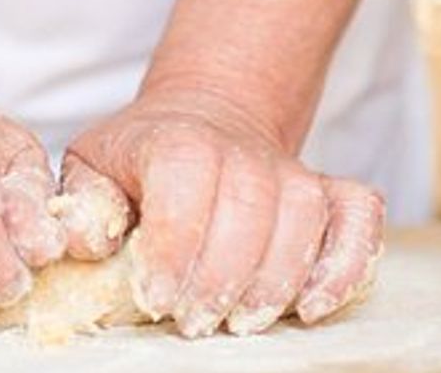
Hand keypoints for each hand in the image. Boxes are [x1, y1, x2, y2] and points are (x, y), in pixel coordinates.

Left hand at [61, 86, 384, 336]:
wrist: (204, 118)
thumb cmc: (142, 158)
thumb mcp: (93, 166)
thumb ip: (82, 203)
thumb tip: (84, 240)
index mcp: (177, 139)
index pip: (184, 176)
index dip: (173, 243)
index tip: (155, 297)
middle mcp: (242, 149)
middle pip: (248, 206)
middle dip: (221, 277)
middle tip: (194, 322)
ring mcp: (292, 170)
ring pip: (302, 216)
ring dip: (276, 278)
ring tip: (242, 321)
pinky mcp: (331, 191)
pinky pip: (358, 218)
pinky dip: (348, 262)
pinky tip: (314, 305)